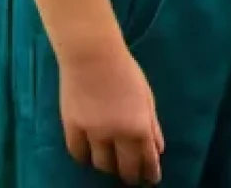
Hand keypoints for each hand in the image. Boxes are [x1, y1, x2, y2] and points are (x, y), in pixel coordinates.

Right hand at [58, 39, 163, 184]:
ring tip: (111, 164)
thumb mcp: (146, 96)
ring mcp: (93, 133)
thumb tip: (158, 149)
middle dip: (130, 176)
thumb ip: (152, 125)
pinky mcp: (72, 127)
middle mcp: (117, 134)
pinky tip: (89, 154)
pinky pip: (78, 153)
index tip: (151, 179)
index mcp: (139, 125)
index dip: (150, 173)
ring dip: (109, 167)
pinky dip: (85, 157)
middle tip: (132, 178)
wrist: (92, 54)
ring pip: (101, 164)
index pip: (146, 160)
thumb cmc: (124, 70)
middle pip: (124, 168)